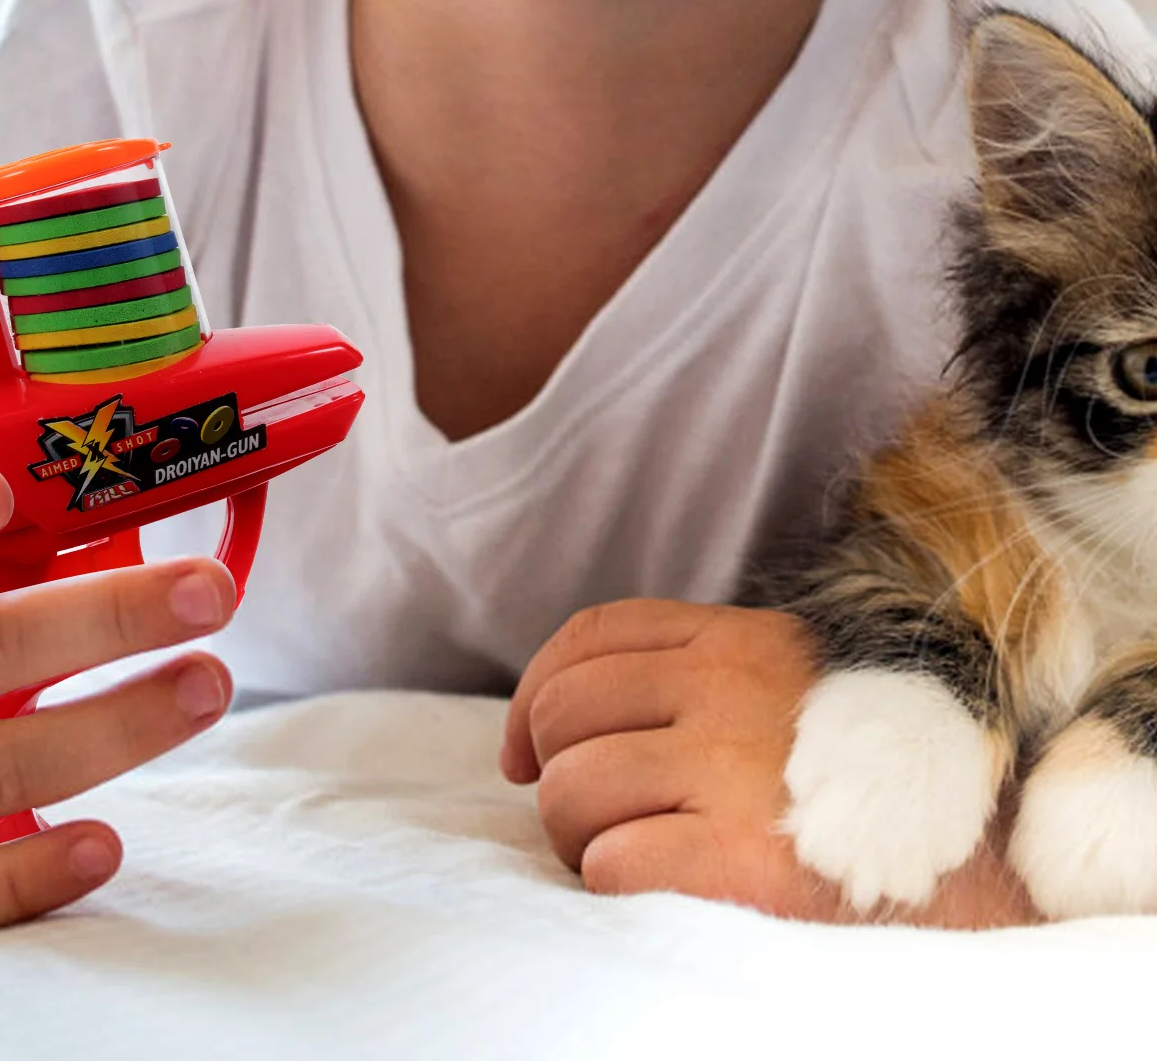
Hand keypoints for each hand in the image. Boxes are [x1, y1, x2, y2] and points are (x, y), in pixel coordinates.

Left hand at [501, 599, 1037, 926]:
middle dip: (553, 774)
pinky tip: (665, 887)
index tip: (522, 751)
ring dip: (577, 838)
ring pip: (571, 790)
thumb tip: (557, 727)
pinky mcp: (745, 860)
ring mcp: (735, 770)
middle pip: (564, 714)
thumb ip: (701, 676)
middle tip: (595, 820)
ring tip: (627, 859)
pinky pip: (612, 863)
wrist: (1002, 865)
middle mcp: (729, 691)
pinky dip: (614, 883)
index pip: (591, 636)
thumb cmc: (878, 781)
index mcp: (740, 640)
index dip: (533, 692)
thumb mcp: (798, 688)